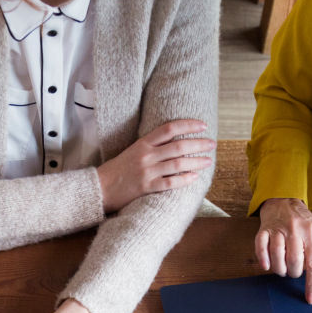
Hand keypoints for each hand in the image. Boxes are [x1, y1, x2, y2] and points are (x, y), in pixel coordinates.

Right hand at [97, 119, 215, 212]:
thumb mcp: (133, 151)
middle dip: (198, 144)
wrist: (99, 187)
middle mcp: (146, 155)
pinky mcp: (146, 187)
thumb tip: (176, 142)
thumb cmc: (118, 170)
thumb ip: (152, 146)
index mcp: (143, 143)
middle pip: (178, 146)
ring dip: (196, 162)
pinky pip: (170, 182)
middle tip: (212, 143)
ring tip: (208, 161)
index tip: (203, 125)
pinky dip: (184, 179)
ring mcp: (147, 171)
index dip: (188, 125)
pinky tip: (195, 177)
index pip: (169, 129)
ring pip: (178, 164)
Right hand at [255, 198, 311, 303]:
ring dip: (279, 269)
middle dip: (294, 273)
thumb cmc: (305, 224)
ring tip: (283, 269)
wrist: (284, 202)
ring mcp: (278, 229)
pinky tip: (267, 265)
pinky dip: (263, 258)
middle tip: (295, 270)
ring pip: (277, 255)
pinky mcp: (264, 230)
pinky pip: (261, 246)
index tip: (311, 299)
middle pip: (294, 261)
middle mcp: (295, 230)